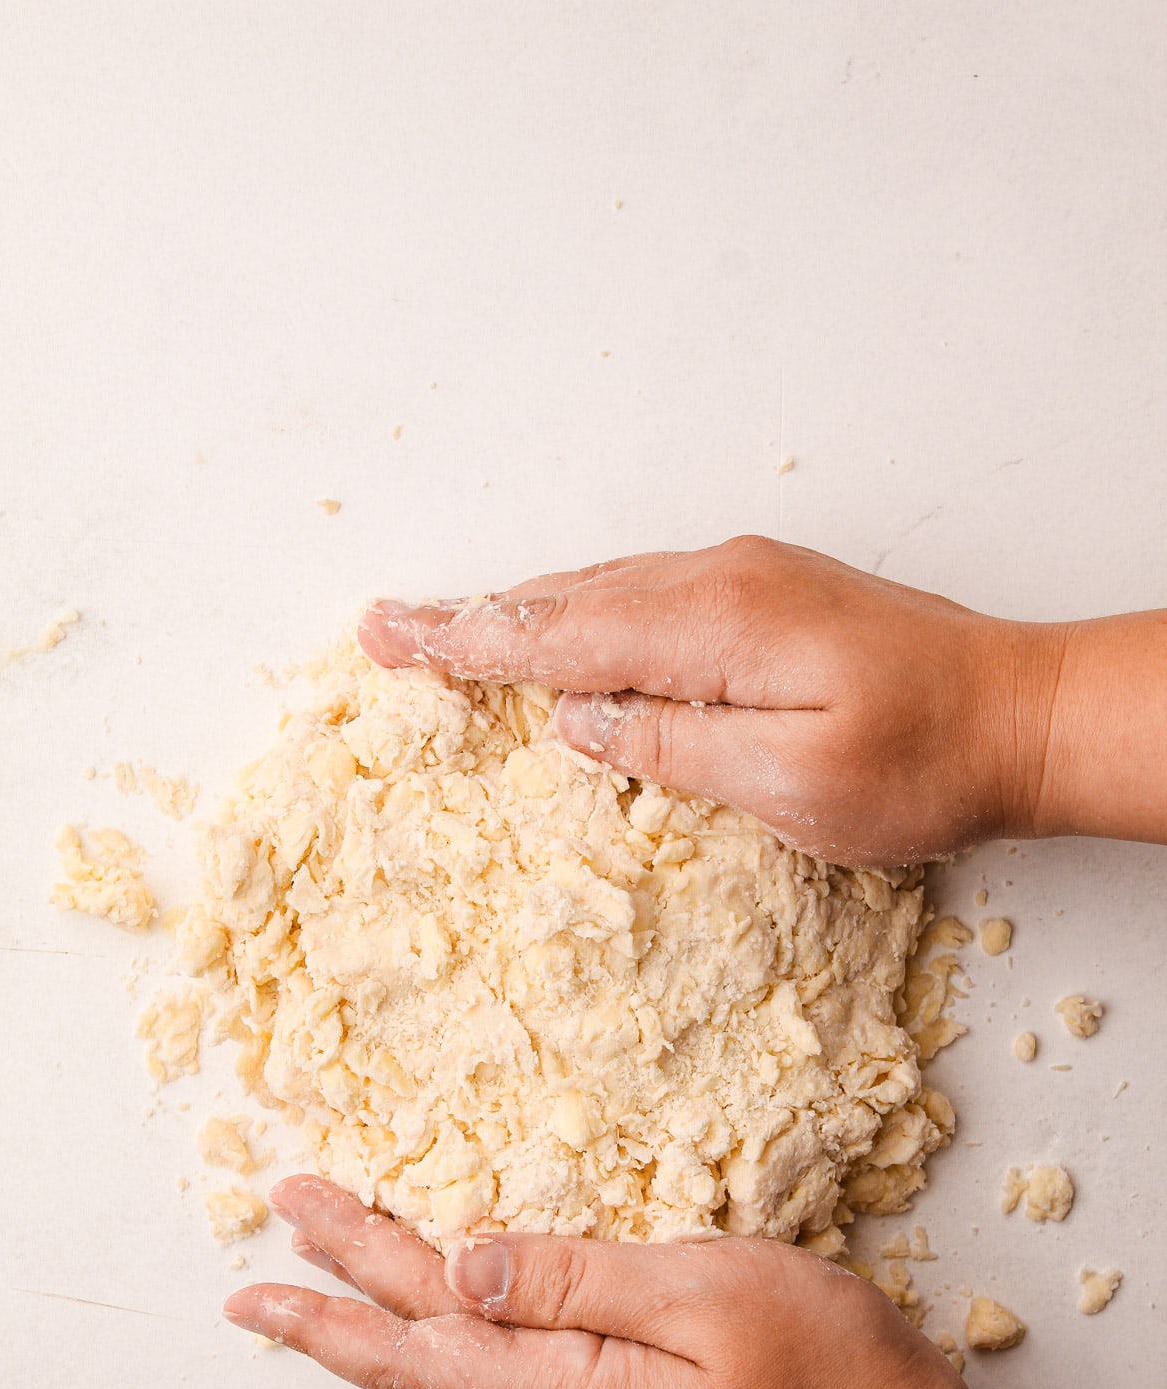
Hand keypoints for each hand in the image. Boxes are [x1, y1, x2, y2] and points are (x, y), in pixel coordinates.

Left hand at [224, 1175, 971, 1388]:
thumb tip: (461, 1263)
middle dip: (341, 1287)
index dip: (334, 1304)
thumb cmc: (818, 1367)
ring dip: (388, 1299)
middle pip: (426, 1347)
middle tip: (277, 1224)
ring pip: (459, 1353)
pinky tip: (440, 1290)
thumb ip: (575, 1277)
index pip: (420, 1345)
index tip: (259, 1272)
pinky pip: (504, 1358)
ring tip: (327, 1255)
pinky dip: (450, 1314)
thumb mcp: (702, 1296)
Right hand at [357, 535, 1066, 864]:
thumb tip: (579, 724)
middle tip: (388, 627)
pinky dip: (583, 610)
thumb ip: (674, 749)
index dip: (468, 643)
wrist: (1025, 711)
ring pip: (603, 589)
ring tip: (450, 627)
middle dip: (472, 617)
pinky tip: (563, 626)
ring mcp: (746, 577)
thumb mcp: (794, 786)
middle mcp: (719, 579)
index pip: (559, 638)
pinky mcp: (768, 592)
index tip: (390, 639)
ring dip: (521, 610)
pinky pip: (645, 592)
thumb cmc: (924, 762)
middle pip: (566, 597)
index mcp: (713, 625)